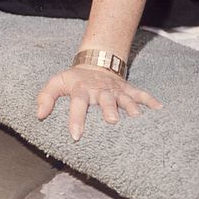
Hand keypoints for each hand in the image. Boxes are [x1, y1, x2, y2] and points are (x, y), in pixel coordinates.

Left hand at [36, 65, 162, 141]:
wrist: (94, 62)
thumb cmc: (74, 79)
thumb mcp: (56, 83)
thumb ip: (45, 97)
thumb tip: (39, 115)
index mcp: (81, 89)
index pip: (77, 103)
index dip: (75, 118)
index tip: (76, 135)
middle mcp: (99, 89)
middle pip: (104, 99)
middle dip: (109, 109)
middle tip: (112, 121)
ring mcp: (115, 89)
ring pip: (124, 98)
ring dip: (131, 107)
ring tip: (138, 118)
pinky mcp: (127, 89)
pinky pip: (141, 94)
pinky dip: (150, 100)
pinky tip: (160, 109)